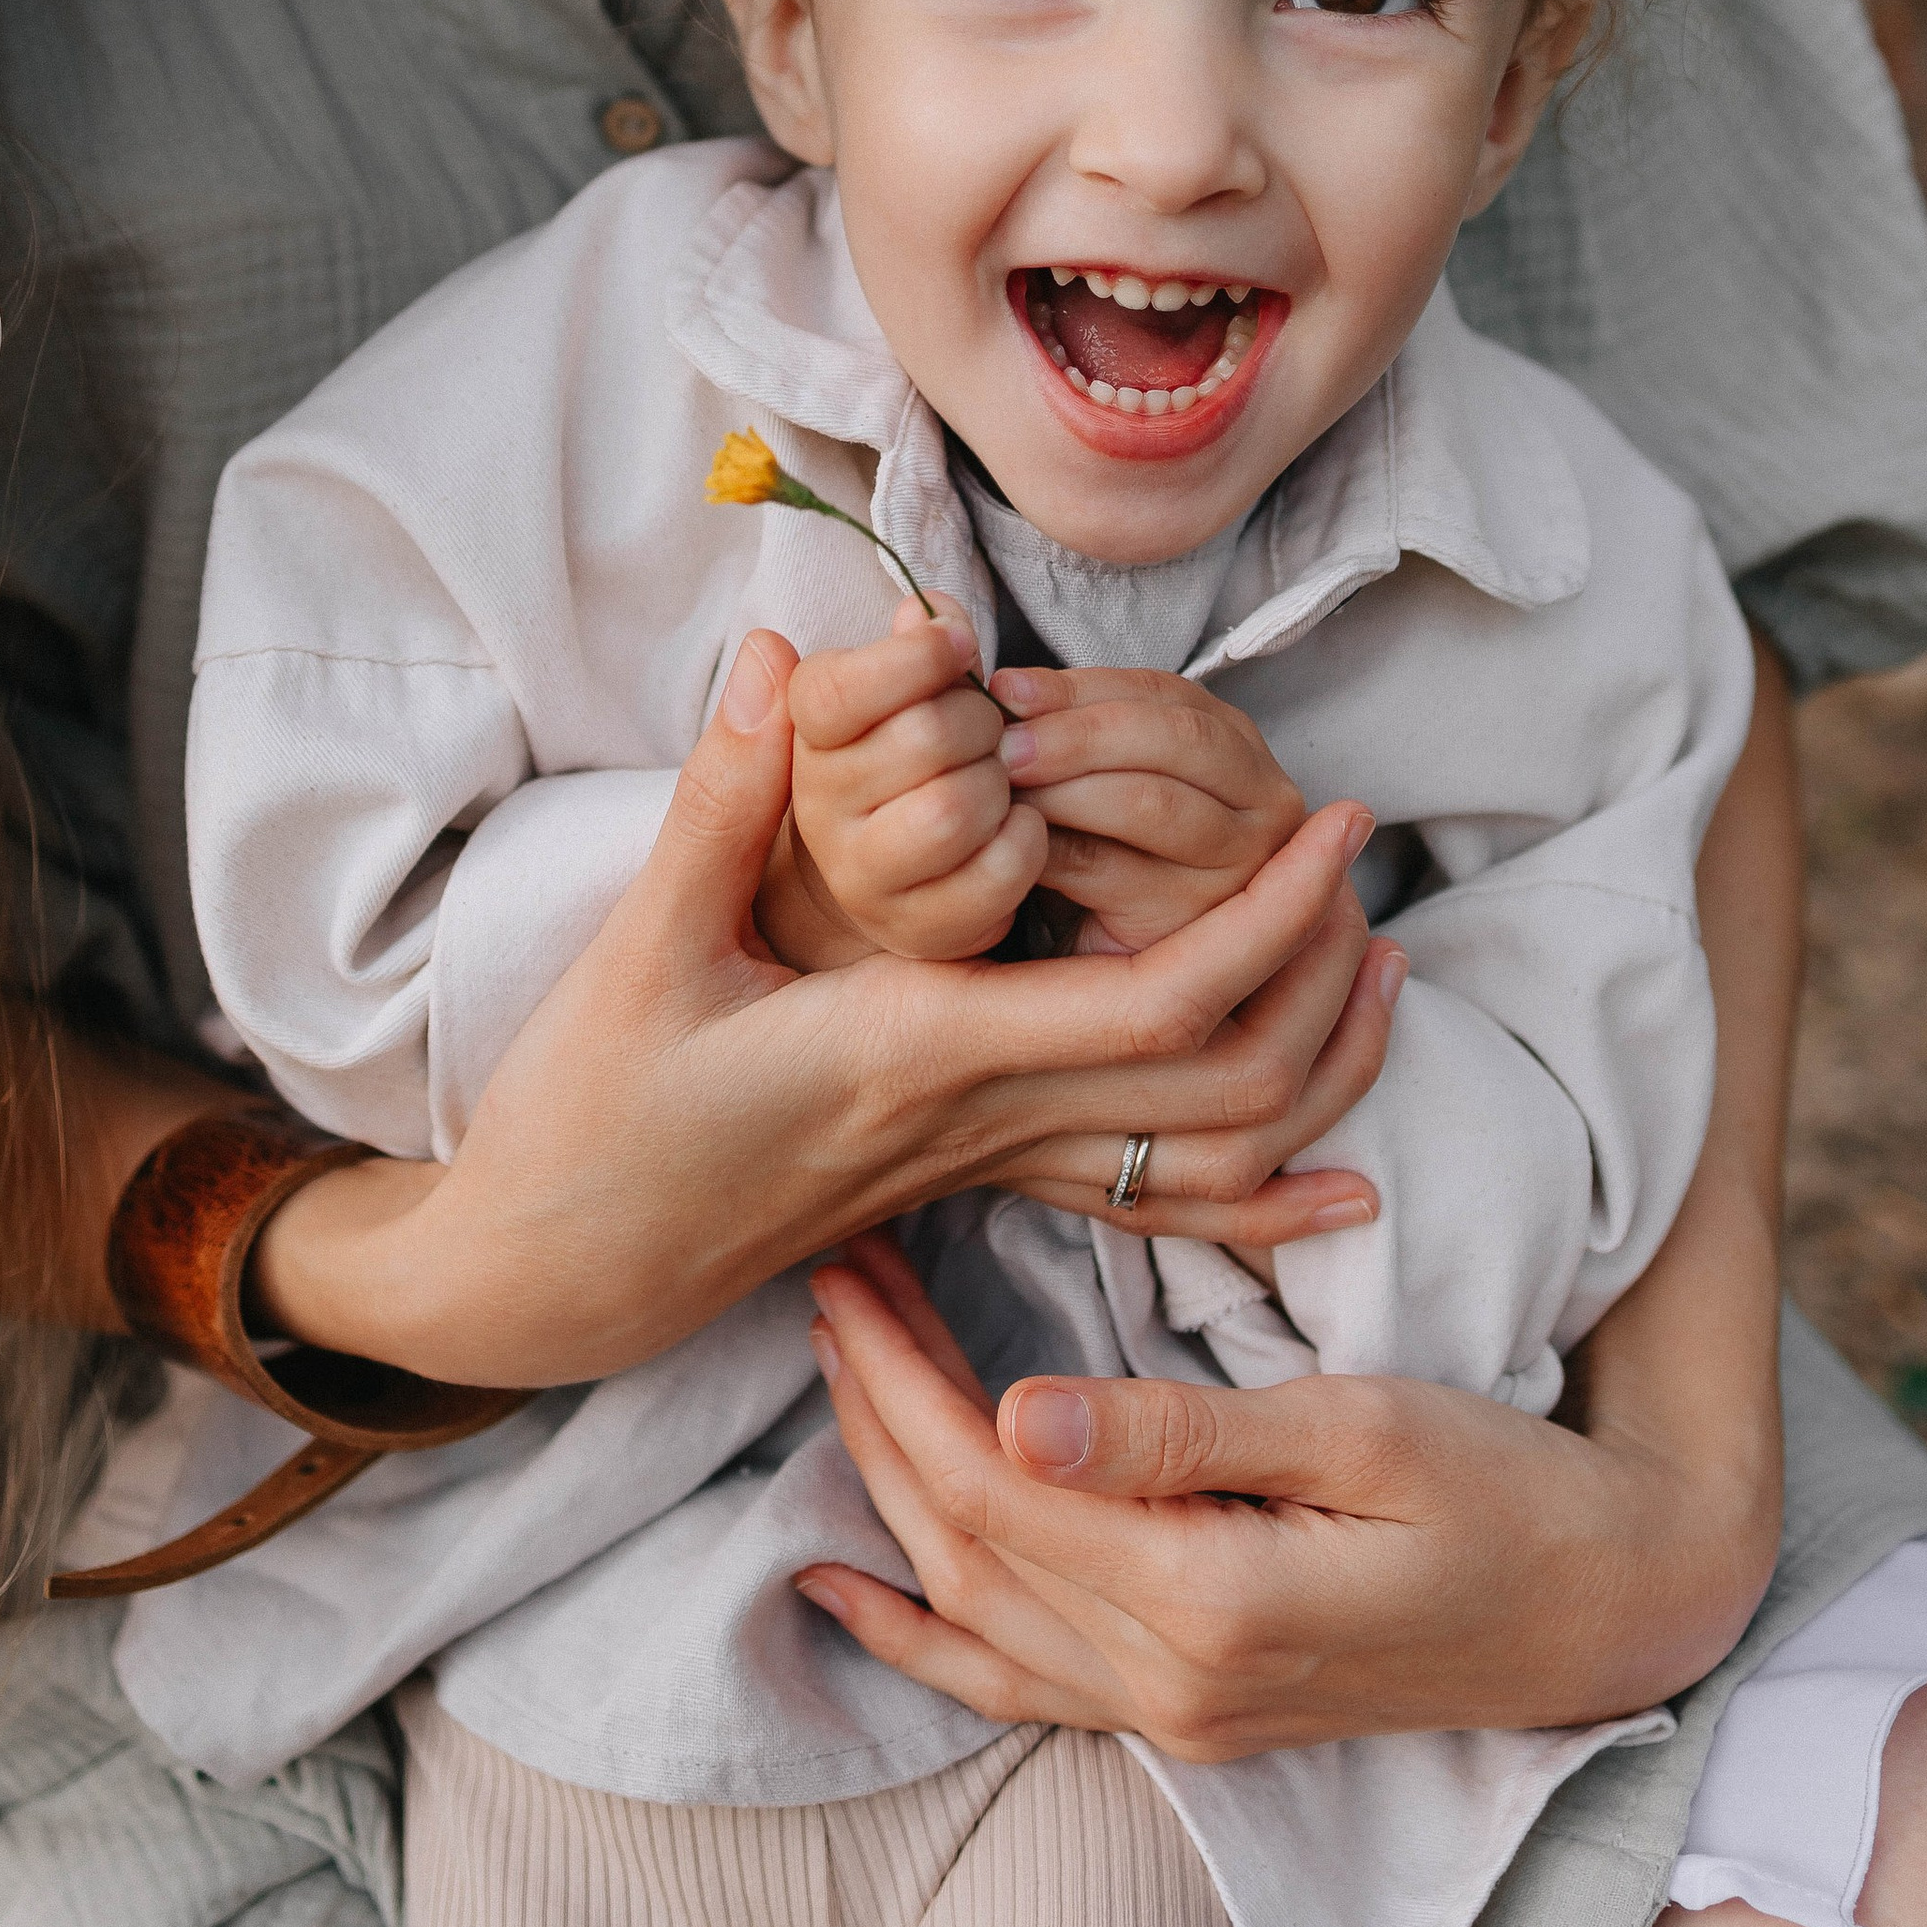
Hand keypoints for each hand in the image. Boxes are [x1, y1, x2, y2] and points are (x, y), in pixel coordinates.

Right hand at [254, 630, 1393, 1387]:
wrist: (548, 1271)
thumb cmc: (587, 1115)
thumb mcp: (642, 947)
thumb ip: (724, 799)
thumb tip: (785, 655)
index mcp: (918, 1051)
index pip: (1153, 1001)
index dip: (1269, 920)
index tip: (1334, 826)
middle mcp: (973, 1123)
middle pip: (1221, 1082)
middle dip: (1323, 975)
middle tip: (1363, 858)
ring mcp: (976, 1169)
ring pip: (1205, 1157)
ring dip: (1314, 1069)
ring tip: (1378, 964)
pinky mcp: (961, 1185)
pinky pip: (1144, 1207)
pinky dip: (1256, 1194)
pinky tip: (1336, 1183)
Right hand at [764, 600, 1044, 966]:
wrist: (887, 871)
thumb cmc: (906, 758)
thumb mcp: (896, 693)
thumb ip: (912, 645)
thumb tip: (925, 612)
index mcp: (805, 735)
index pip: (838, 690)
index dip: (916, 657)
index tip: (958, 644)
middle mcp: (819, 810)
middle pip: (924, 737)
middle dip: (980, 720)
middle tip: (987, 727)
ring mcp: (863, 879)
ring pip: (954, 810)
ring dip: (1000, 783)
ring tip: (998, 779)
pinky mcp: (920, 930)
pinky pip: (998, 871)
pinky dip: (1026, 839)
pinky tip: (1015, 825)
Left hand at [797, 1236, 1774, 1755]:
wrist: (1610, 1612)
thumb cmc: (1507, 1491)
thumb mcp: (1362, 1428)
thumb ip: (1180, 1434)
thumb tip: (1012, 1417)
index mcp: (1204, 1605)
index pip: (993, 1485)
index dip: (904, 1375)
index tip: (853, 1261)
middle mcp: (1168, 1688)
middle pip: (961, 1543)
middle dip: (874, 1407)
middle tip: (827, 1277)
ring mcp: (1174, 1720)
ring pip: (970, 1611)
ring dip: (882, 1488)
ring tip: (834, 1365)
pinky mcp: (1188, 1717)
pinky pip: (1014, 1690)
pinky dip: (916, 1640)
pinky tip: (838, 1586)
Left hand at [992, 662, 1312, 949]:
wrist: (1112, 983)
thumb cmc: (1100, 857)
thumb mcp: (1107, 776)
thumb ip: (1077, 726)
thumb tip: (1004, 689)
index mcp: (1239, 748)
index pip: (1164, 694)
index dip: (1080, 688)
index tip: (1006, 689)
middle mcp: (1265, 804)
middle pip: (1172, 738)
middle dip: (1076, 732)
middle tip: (1002, 742)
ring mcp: (1241, 867)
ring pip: (1150, 801)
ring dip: (1066, 785)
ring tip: (1002, 784)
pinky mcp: (1194, 924)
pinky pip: (1112, 869)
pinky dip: (1051, 845)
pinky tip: (1008, 839)